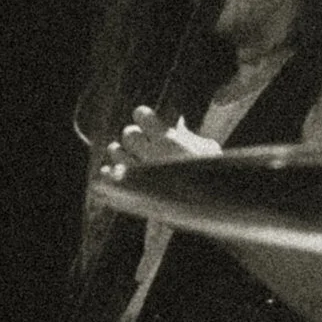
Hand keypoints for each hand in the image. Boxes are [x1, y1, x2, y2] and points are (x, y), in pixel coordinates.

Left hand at [102, 105, 219, 179]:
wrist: (206, 206)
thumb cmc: (211, 176)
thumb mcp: (208, 150)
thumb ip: (189, 135)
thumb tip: (178, 124)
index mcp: (168, 139)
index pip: (142, 115)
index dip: (144, 115)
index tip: (149, 120)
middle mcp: (150, 153)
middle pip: (129, 133)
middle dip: (135, 134)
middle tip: (144, 141)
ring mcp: (139, 172)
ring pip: (116, 151)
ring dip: (121, 151)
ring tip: (131, 154)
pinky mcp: (131, 189)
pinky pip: (110, 174)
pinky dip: (110, 171)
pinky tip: (112, 169)